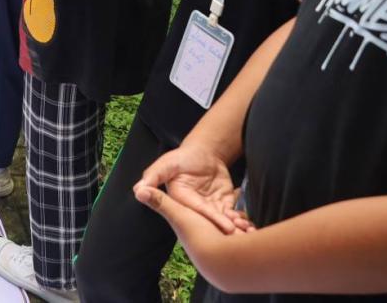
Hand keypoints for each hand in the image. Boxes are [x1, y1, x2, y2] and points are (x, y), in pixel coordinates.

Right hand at [134, 143, 248, 234]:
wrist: (204, 152)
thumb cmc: (183, 157)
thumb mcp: (168, 163)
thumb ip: (154, 176)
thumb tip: (137, 190)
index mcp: (180, 199)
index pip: (197, 210)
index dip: (212, 218)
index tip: (226, 225)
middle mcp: (193, 207)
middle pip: (211, 220)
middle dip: (227, 228)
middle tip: (243, 234)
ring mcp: (208, 207)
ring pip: (223, 220)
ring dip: (236, 226)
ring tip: (249, 229)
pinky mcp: (221, 205)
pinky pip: (231, 215)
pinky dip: (240, 220)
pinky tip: (249, 222)